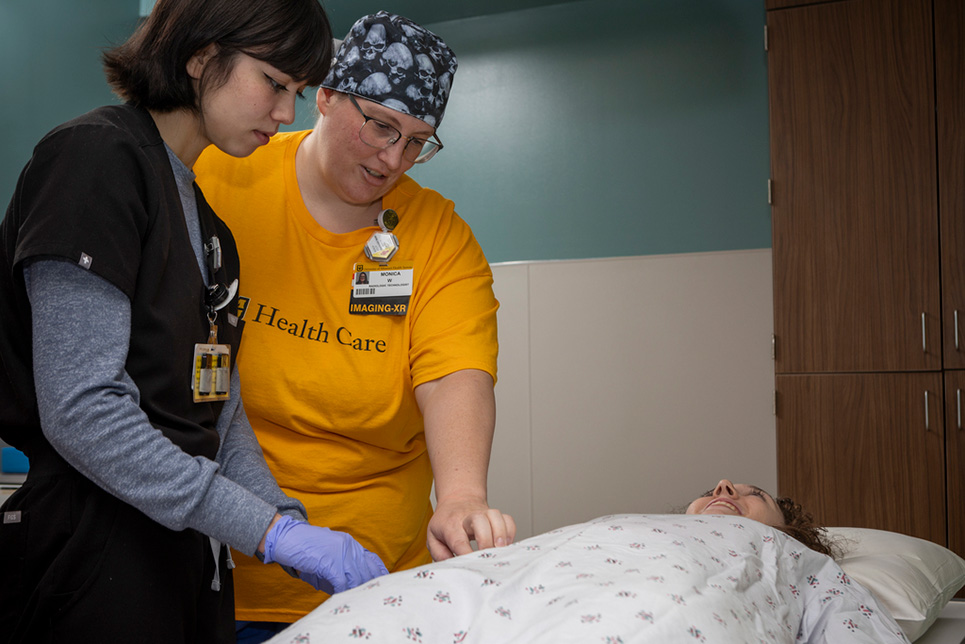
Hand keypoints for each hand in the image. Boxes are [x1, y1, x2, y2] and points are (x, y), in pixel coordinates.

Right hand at [263, 515, 388, 592]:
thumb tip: (353, 584)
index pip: (372, 559)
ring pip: (356, 577)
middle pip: (366, 571)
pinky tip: (340, 596)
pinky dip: (343, 591)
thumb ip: (342, 563)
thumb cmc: (306, 547)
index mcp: (350, 543)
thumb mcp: (329, 551)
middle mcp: (348, 546)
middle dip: (368, 586)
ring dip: (356, 590)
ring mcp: (339, 553)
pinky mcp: (329, 562)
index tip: (383, 584)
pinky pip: (342, 582)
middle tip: (368, 598)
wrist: (288, 537)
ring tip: (355, 600)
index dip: (379, 573)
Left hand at [427, 496, 515, 560]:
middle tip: (487, 555)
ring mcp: (484, 513)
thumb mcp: (432, 537)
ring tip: (500, 550)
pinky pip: (508, 520)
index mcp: (450, 525)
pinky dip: (510, 532)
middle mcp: (468, 517)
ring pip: (495, 516)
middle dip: (486, 540)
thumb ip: (439, 553)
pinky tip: (505, 544)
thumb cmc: (445, 521)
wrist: (457, 498)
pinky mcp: (496, 515)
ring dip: (500, 534)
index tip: (471, 565)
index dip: (466, 554)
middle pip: (479, 521)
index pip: (458, 540)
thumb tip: (451, 565)